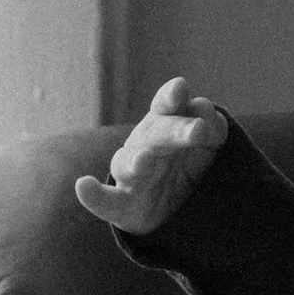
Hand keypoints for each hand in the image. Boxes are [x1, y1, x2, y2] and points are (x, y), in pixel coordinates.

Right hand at [73, 78, 228, 238]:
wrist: (172, 207)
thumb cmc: (186, 162)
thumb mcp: (207, 143)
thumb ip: (210, 126)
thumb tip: (208, 113)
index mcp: (162, 124)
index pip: (165, 105)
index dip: (170, 96)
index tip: (180, 87)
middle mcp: (142, 144)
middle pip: (156, 133)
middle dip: (177, 130)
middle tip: (198, 131)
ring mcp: (129, 174)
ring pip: (128, 165)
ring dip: (136, 162)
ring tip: (144, 160)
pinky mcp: (120, 204)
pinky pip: (105, 200)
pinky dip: (93, 195)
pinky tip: (83, 186)